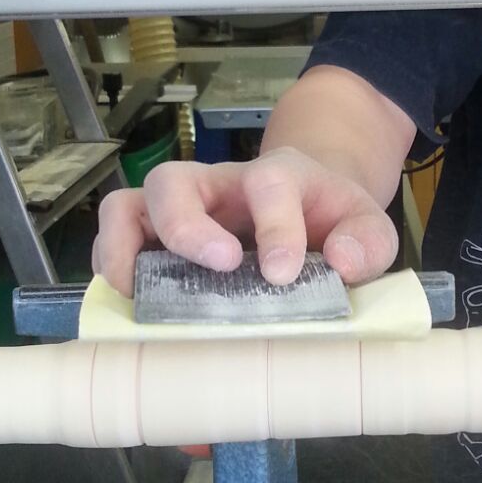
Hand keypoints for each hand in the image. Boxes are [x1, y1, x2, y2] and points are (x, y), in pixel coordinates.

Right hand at [92, 147, 398, 298]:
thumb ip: (367, 242)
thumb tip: (341, 262)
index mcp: (277, 178)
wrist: (310, 204)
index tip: (283, 272)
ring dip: (122, 247)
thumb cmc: (333, 218)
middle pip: (175, 180)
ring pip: (127, 205)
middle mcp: (217, 186)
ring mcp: (180, 210)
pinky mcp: (156, 236)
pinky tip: (131, 304)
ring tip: (138, 292)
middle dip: (186, 227)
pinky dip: (113, 268)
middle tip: (218, 269)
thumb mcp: (368, 225)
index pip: (269, 184)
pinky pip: (116, 239)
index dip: (274, 228)